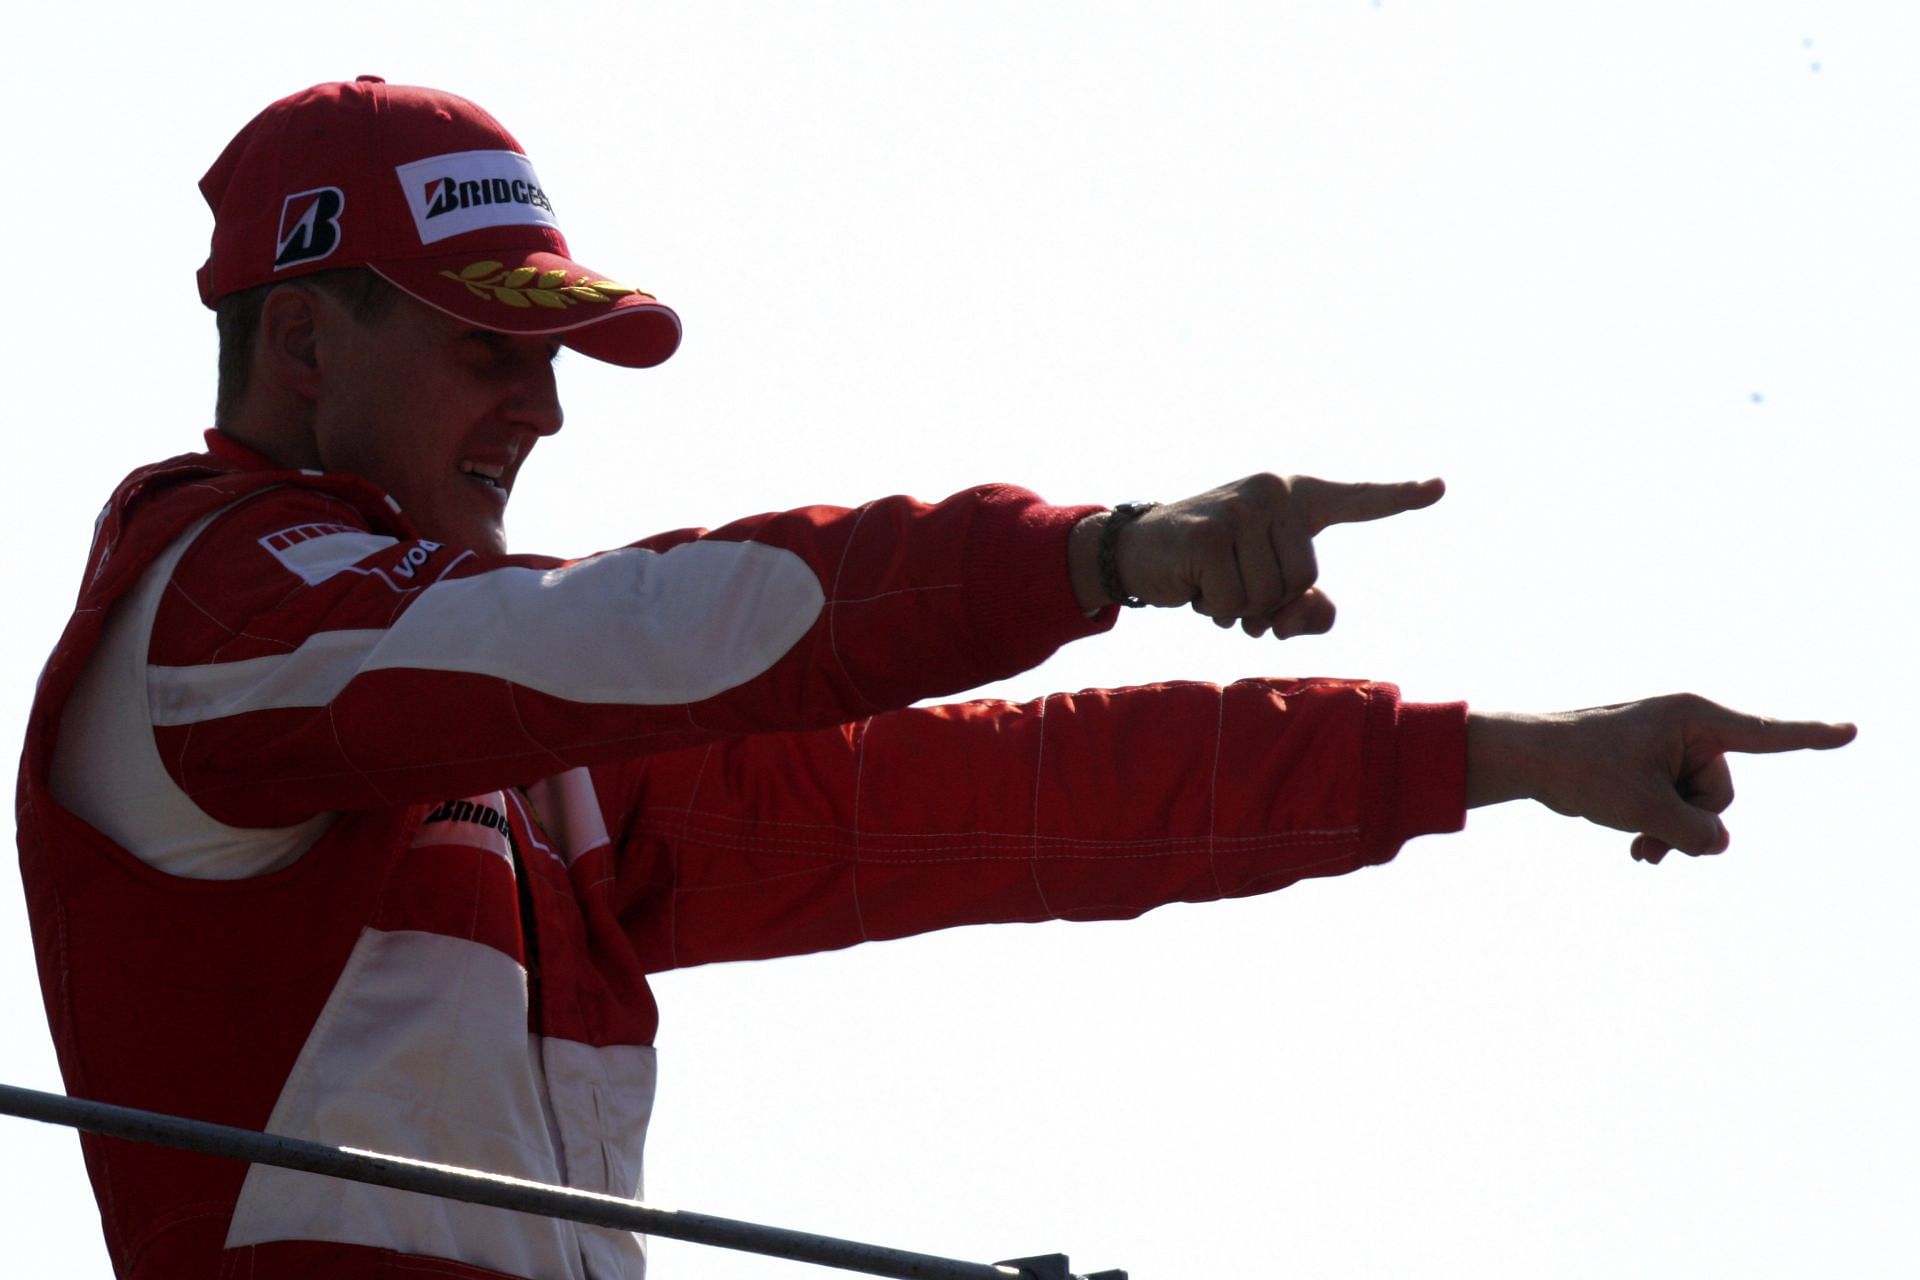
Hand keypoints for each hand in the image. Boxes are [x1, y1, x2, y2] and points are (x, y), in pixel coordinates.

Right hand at [1068, 473, 1445, 636]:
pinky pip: (1233, 602)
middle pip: (1305, 580)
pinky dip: (1212, 609)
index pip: (1354, 500)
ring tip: (1211, 584)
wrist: (1136, 551)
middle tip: (1233, 588)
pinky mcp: (1210, 535)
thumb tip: (1312, 617)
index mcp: (1293, 497)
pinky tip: (1192, 586)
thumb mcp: (1262, 588)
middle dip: (1269, 602)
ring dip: (1238, 609)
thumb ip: (1302, 608)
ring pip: (1269, 595)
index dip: (1398, 497)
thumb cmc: (1208, 569)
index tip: (1439, 487)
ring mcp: (1241, 510)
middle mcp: (1272, 493)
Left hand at [1465, 695, 1856, 861]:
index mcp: (1692, 718)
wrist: (1525, 759)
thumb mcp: (1643, 807)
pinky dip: (1659, 828)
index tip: (1852, 731)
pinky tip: (1635, 847)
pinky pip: (1676, 809)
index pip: (1764, 734)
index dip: (1812, 736)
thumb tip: (1718, 844)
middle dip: (1688, 819)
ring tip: (1633, 843)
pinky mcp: (1652, 769)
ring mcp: (1669, 750)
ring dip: (1669, 830)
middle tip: (1643, 827)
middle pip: (1720, 793)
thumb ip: (1695, 832)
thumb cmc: (1579, 768)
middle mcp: (1687, 729)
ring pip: (1697, 809)